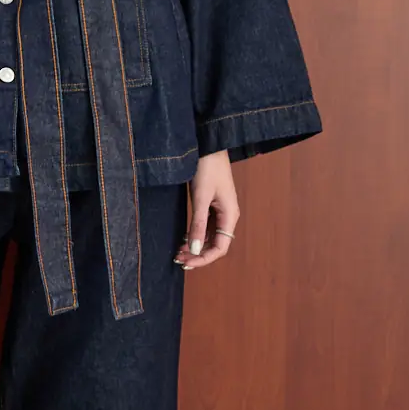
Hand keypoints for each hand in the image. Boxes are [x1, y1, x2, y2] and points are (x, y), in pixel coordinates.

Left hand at [175, 150, 238, 272]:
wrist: (209, 146)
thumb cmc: (207, 168)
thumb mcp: (200, 198)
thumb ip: (198, 224)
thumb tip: (195, 249)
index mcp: (230, 215)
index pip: (220, 248)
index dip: (204, 259)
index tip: (187, 263)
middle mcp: (228, 216)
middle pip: (215, 245)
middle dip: (198, 254)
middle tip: (178, 260)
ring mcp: (221, 211)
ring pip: (210, 237)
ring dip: (196, 246)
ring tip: (178, 252)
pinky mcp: (213, 206)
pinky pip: (207, 227)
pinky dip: (196, 235)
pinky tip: (184, 239)